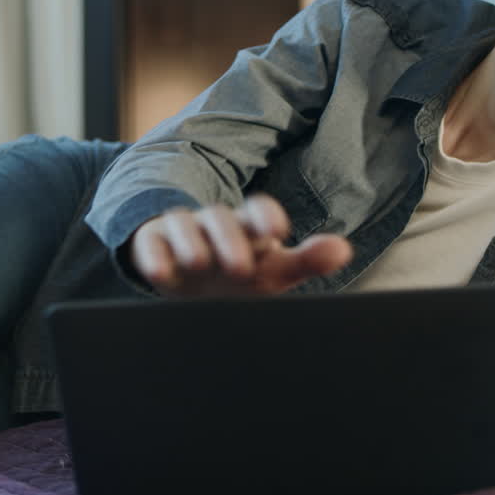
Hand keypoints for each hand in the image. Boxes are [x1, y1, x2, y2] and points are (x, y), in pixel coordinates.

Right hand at [127, 194, 352, 296]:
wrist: (192, 284)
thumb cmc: (240, 276)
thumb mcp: (274, 272)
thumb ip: (307, 261)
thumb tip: (343, 250)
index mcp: (248, 226)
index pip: (259, 211)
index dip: (266, 217)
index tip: (278, 232)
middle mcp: (215, 223)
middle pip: (221, 218)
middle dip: (230, 238)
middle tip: (241, 266)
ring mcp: (182, 232)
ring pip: (184, 224)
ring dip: (192, 242)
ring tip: (200, 263)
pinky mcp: (153, 245)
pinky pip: (151, 245)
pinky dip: (155, 257)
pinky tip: (162, 273)